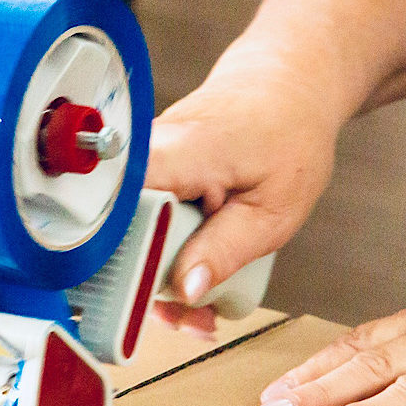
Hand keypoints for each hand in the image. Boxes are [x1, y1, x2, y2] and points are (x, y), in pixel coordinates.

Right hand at [145, 63, 341, 335]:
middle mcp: (144, 156)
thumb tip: (184, 289)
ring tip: (201, 304)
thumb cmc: (287, 136)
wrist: (282, 90)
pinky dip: (165, 256)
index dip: (125, 264)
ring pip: (128, 237)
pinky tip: (193, 276)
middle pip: (119, 236)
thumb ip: (225, 250)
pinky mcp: (143, 179)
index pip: (118, 211)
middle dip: (151, 285)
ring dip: (160, 277)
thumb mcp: (273, 210)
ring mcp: (139, 167)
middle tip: (191, 315)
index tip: (147, 301)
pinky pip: (140, 226)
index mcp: (175, 156)